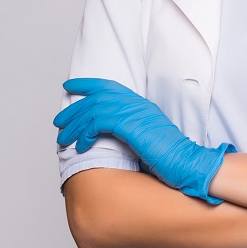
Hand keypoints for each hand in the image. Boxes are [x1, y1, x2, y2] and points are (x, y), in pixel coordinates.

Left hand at [54, 78, 234, 204]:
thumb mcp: (146, 140)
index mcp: (141, 105)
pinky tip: (81, 146)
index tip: (70, 87)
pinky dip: (86, 133)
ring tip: (64, 138)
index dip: (88, 84)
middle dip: (75, 109)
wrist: (186, 163)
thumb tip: (106, 138)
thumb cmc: (169, 158)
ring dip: (75, 124)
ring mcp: (134, 113)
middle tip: (60, 121)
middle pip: (97, 97)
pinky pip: (98, 122)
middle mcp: (137, 104)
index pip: (110, 86)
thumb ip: (129, 132)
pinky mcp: (130, 125)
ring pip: (94, 109)